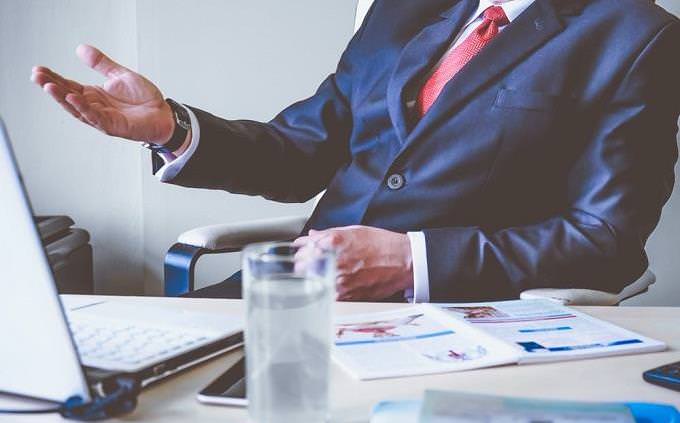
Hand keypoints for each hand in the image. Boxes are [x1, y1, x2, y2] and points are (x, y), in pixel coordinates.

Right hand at [31, 44, 173, 143]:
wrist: (164, 114)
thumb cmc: (144, 99)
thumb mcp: (120, 75)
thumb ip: (101, 64)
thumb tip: (81, 49)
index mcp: (95, 95)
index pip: (69, 85)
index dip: (54, 78)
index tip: (39, 70)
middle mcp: (95, 107)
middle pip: (68, 97)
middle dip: (52, 87)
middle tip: (37, 76)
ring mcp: (102, 118)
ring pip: (77, 108)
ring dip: (62, 98)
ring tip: (48, 86)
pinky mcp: (112, 126)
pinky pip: (95, 117)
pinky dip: (83, 108)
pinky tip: (74, 98)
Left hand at [294, 225, 413, 300]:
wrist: (403, 262)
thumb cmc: (382, 245)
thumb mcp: (354, 231)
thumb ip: (327, 234)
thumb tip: (311, 236)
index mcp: (333, 243)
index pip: (302, 250)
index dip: (300, 252)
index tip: (302, 253)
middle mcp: (334, 262)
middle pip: (301, 268)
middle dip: (303, 266)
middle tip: (309, 265)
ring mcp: (339, 281)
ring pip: (311, 284)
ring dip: (313, 279)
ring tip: (325, 274)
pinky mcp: (346, 296)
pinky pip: (326, 294)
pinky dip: (326, 290)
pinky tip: (335, 283)